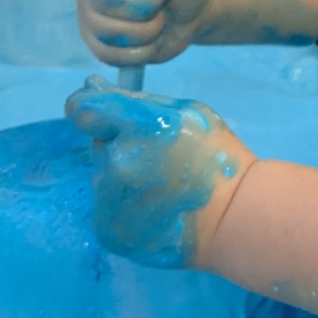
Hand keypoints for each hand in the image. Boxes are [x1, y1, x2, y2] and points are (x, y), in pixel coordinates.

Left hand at [66, 75, 255, 267]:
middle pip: (101, 145)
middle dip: (121, 147)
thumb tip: (89, 87)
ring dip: (122, 178)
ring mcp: (111, 202)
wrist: (232, 217)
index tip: (103, 117)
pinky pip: (106, 206)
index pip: (85, 110)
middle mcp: (120, 163)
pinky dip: (123, 206)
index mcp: (143, 127)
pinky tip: (152, 210)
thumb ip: (136, 101)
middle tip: (159, 160)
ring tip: (160, 189)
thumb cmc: (214, 155)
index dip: (91, 109)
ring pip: (104, 178)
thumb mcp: (185, 111)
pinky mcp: (108, 230)